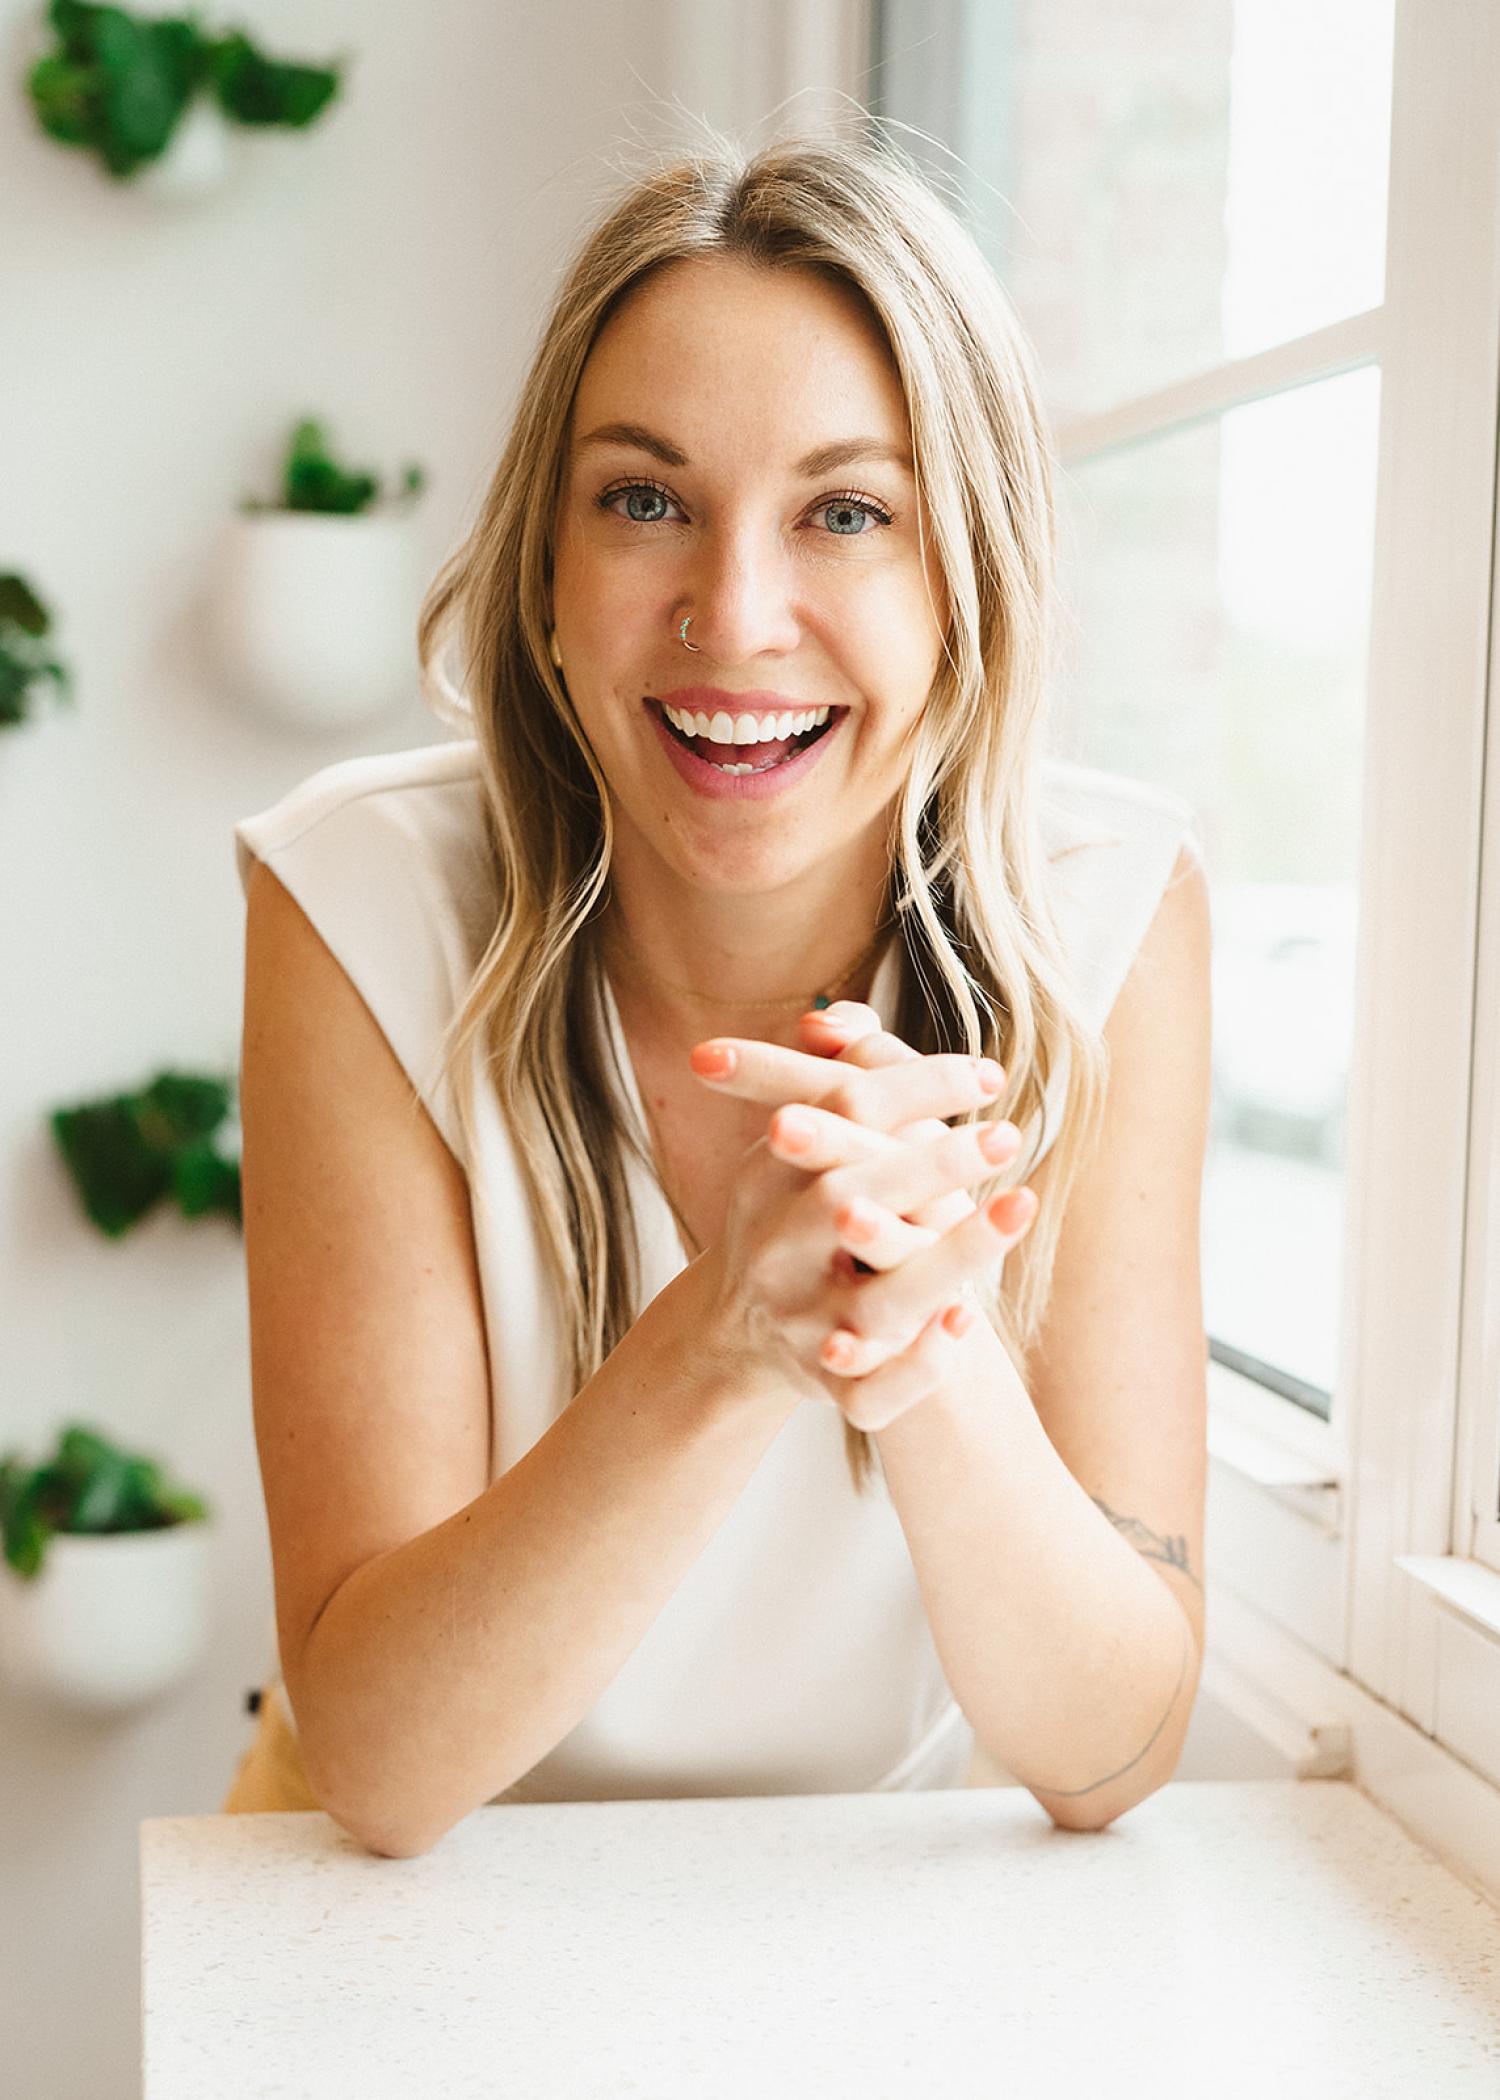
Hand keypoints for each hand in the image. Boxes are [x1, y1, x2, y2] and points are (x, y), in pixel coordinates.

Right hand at [688, 1033, 1037, 1429]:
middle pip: (847, 1199)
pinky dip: (919, 1364)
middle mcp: (776, 1252)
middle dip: (929, 1166)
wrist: (735, 1336)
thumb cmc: (788, 1217)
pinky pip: (872, 1390)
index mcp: (766, 1179)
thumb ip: (829, 1083)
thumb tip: (838, 1019)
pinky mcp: (826, 1389)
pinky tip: (965, 1323)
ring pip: (876, 1304)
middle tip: (1008, 1135)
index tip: (989, 1074)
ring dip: (950, 1259)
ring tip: (1019, 1209)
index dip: (914, 1087)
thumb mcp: (788, 1149)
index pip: (841, 1113)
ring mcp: (800, 1325)